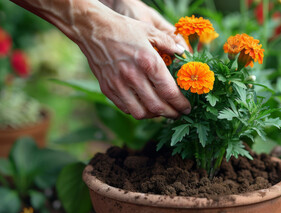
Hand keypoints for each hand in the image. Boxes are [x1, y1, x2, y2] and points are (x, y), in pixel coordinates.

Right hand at [76, 8, 190, 118]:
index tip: (187, 108)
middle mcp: (133, 76)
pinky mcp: (108, 88)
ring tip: (161, 111)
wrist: (93, 29)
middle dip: (171, 114)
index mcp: (148, 62)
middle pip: (157, 106)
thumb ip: (169, 43)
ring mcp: (119, 84)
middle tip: (177, 114)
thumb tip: (183, 53)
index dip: (181, 104)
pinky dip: (137, 111)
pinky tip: (144, 105)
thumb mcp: (150, 30)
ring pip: (140, 113)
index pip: (169, 91)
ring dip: (154, 116)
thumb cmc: (123, 29)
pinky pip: (125, 108)